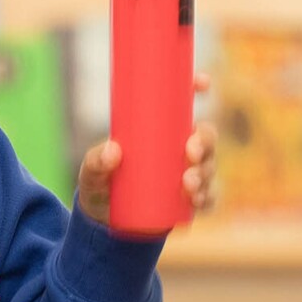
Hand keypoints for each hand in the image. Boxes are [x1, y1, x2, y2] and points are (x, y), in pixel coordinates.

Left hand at [77, 74, 218, 227]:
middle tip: (190, 152)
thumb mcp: (92, 169)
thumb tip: (114, 151)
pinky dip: (206, 198)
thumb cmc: (100, 181)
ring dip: (205, 172)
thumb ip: (96, 160)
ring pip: (209, 166)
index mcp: (161, 129)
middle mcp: (180, 148)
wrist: (103, 218)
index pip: (184, 103)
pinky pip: (208, 197)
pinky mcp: (188, 199)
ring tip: (187, 183)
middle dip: (205, 142)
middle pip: (206, 136)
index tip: (202, 83)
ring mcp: (187, 173)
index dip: (198, 86)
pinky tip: (197, 200)